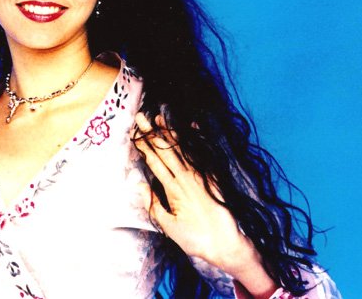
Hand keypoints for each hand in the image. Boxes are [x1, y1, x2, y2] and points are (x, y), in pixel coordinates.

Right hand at [132, 113, 277, 297]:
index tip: (135, 133)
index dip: (145, 146)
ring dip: (170, 132)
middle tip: (141, 117)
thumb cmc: (195, 238)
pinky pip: (201, 154)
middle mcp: (185, 178)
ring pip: (181, 149)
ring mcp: (200, 175)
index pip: (155, 162)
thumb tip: (139, 185)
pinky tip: (192, 127)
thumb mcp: (168, 227)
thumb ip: (153, 204)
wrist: (226, 243)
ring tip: (160, 118)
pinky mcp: (212, 177)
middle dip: (152, 133)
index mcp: (172, 189)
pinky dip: (195, 140)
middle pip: (165, 151)